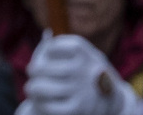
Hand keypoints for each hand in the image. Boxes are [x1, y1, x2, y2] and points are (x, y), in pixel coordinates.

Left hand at [22, 33, 138, 114]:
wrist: (110, 101)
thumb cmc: (89, 74)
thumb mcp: (86, 56)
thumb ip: (65, 46)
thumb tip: (46, 34)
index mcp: (87, 53)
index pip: (56, 45)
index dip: (48, 49)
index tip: (46, 53)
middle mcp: (85, 69)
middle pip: (44, 67)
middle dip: (34, 69)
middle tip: (32, 71)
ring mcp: (82, 90)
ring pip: (41, 87)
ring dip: (32, 88)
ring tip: (32, 88)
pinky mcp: (77, 109)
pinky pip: (46, 105)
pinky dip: (39, 103)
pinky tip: (40, 100)